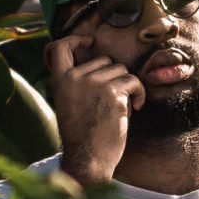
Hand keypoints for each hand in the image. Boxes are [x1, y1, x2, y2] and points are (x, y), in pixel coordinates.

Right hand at [44, 34, 145, 185]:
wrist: (88, 158)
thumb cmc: (82, 135)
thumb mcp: (68, 102)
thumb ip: (77, 82)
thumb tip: (101, 62)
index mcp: (59, 80)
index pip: (60, 47)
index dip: (75, 39)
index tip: (88, 41)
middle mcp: (75, 77)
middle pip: (104, 60)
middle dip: (113, 77)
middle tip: (109, 102)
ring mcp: (94, 83)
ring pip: (121, 71)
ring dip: (126, 88)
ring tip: (119, 109)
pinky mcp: (114, 93)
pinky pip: (134, 82)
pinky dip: (139, 94)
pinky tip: (135, 109)